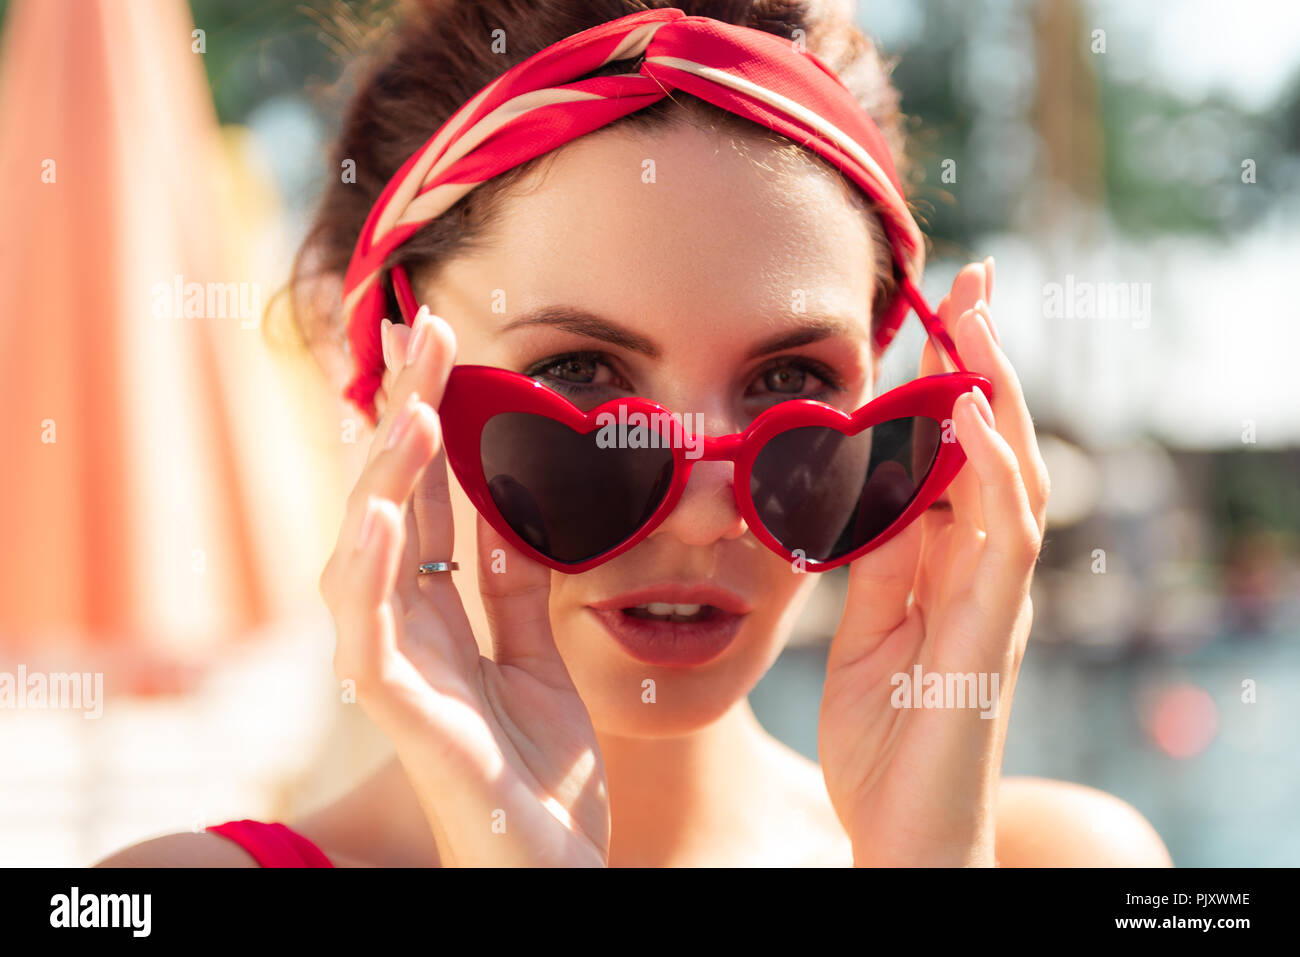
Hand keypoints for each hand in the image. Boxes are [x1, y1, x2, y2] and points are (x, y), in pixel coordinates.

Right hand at [318, 308, 609, 866]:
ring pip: (364, 557)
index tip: (440, 341)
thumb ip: (517, 587)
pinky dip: (370, 568)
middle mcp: (402, 628)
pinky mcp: (399, 713)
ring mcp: (393, 669)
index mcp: (437, 611)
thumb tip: (513, 507)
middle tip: (422, 330)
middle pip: (392, 505)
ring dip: (384, 478)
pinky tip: (385, 509)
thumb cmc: (538, 767)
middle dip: (404, 415)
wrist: (550, 865)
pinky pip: (369, 634)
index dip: (428, 417)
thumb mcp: (539, 654)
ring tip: (409, 406)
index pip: (425, 495)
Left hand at [818, 259, 1050, 865]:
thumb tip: (869, 491)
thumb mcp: (864, 632)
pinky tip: (964, 415)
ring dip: (995, 392)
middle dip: (987, 361)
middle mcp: (985, 574)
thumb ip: (876, 563)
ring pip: (1012, 477)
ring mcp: (995, 602)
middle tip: (974, 279)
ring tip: (976, 317)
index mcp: (951, 567)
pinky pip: (998, 539)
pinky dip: (987, 471)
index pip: (961, 453)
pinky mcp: (990, 636)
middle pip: (998, 447)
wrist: (903, 834)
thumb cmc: (884, 737)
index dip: (955, 379)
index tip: (938, 308)